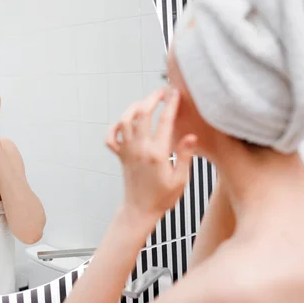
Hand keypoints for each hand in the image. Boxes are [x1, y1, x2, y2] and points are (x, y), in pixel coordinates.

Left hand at [105, 87, 196, 217]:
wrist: (140, 210)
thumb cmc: (163, 197)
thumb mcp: (181, 180)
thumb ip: (185, 156)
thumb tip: (192, 136)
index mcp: (157, 153)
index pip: (165, 121)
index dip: (171, 104)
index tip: (176, 93)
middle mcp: (139, 149)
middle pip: (142, 114)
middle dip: (152, 98)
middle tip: (162, 92)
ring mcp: (127, 151)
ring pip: (125, 121)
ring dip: (134, 107)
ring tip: (146, 103)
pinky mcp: (120, 155)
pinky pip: (111, 137)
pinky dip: (115, 126)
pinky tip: (125, 123)